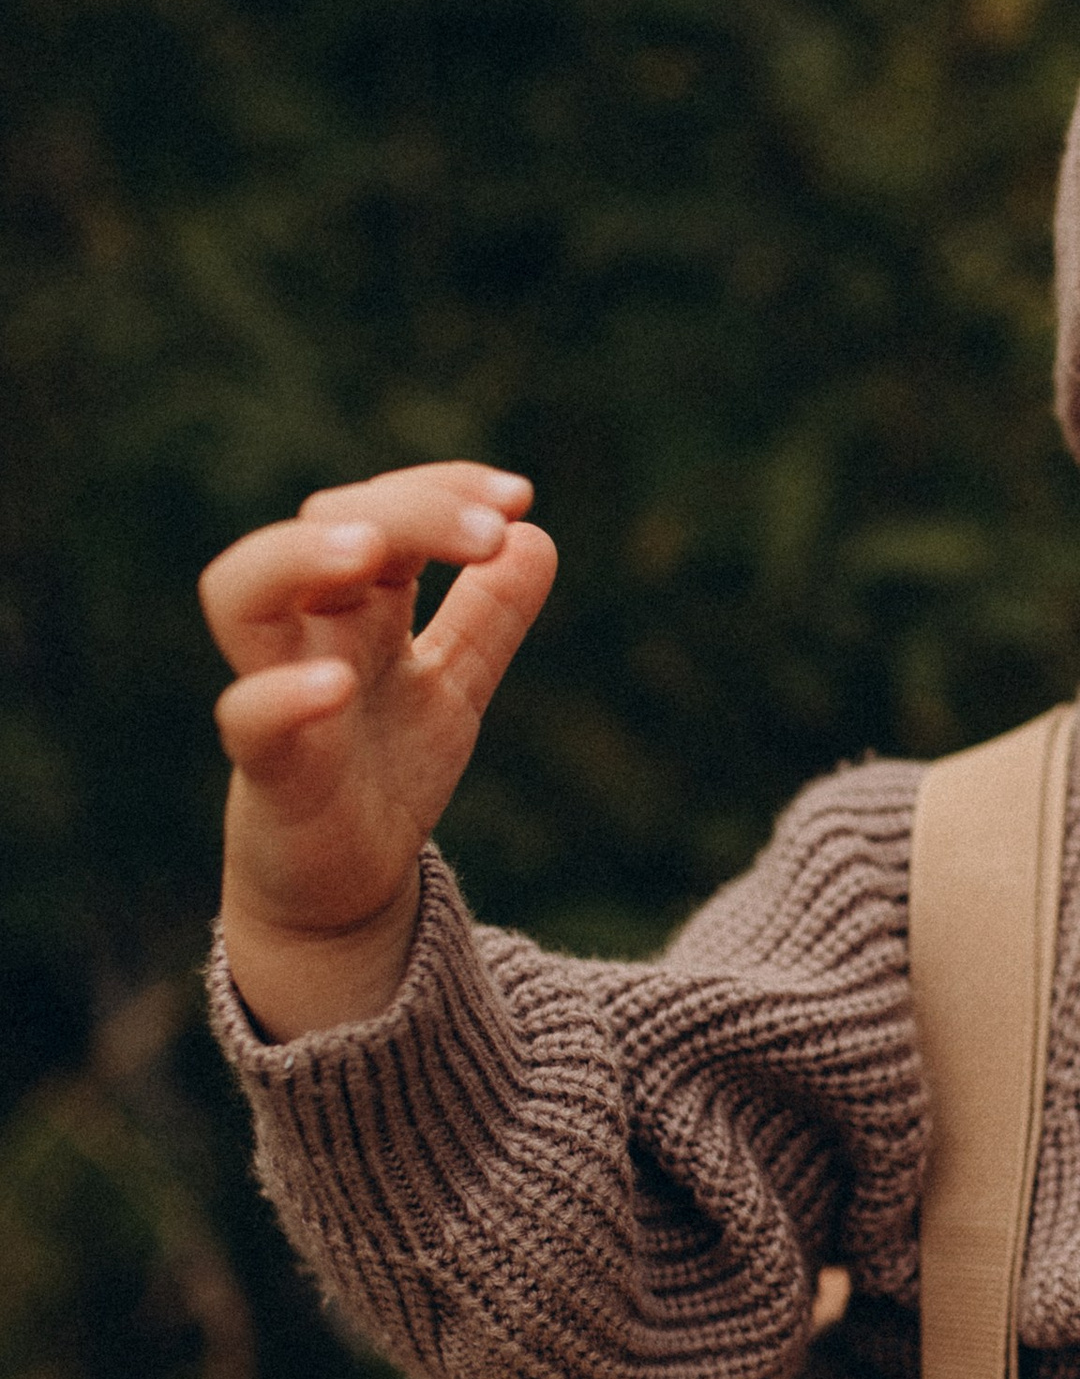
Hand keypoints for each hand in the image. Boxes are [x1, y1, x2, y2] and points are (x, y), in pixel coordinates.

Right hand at [203, 463, 553, 1035]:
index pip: (383, 510)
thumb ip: (489, 618)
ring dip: (301, 557)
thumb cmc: (384, 772)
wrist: (342, 889)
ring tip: (371, 554)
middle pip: (324, 527)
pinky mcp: (268, 768)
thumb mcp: (454, 686)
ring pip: (242, 594)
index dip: (443, 490)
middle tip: (493, 529)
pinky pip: (248, 717)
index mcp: (359, 607)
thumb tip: (539, 539)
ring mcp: (279, 692)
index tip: (520, 498)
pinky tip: (336, 684)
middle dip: (407, 511)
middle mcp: (311, 631)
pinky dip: (284, 695)